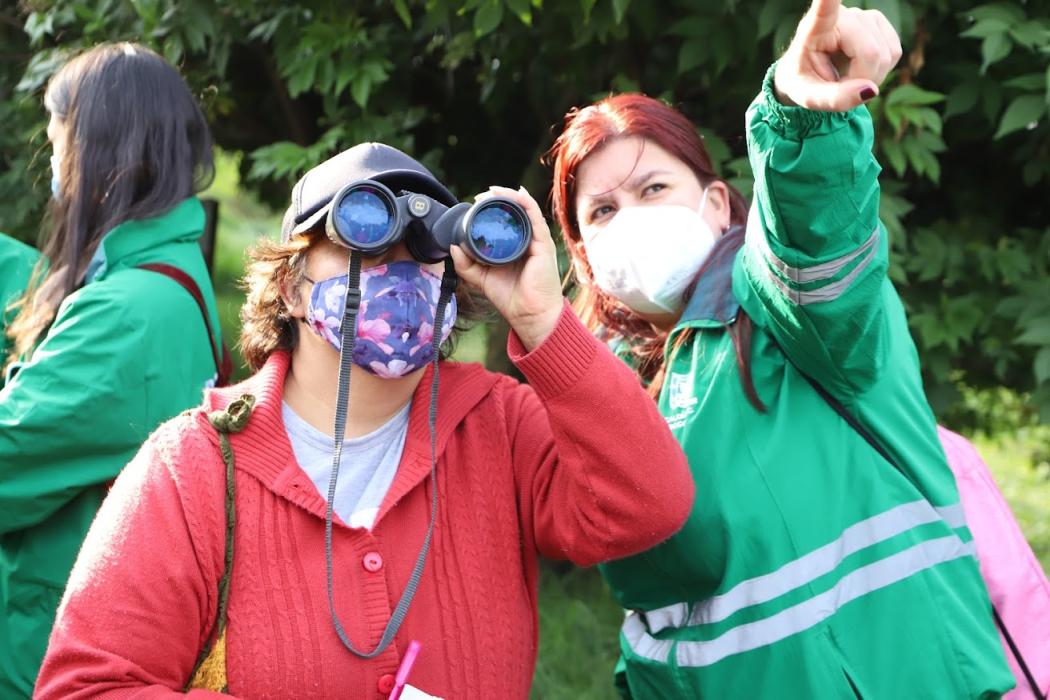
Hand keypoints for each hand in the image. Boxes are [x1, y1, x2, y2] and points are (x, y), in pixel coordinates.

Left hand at [449, 185, 563, 350]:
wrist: (529, 314)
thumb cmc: (511, 298)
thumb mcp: (481, 279)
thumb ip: (466, 265)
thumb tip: (453, 246)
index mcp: (514, 247)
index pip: (504, 221)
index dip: (490, 209)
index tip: (474, 204)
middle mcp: (527, 241)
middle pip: (514, 212)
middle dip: (497, 199)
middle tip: (479, 197)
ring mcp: (537, 241)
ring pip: (524, 210)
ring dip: (509, 196)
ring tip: (492, 192)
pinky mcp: (543, 244)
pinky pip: (535, 217)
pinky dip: (526, 203)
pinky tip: (516, 194)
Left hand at [775, 0, 902, 111]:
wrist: (809, 73)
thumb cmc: (805, 82)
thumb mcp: (810, 98)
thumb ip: (835, 99)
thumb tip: (871, 90)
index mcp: (814, 28)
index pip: (824, 10)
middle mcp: (842, 15)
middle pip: (871, 52)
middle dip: (862, 78)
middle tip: (841, 85)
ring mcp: (864, 15)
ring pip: (886, 53)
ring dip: (872, 76)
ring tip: (848, 76)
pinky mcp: (879, 22)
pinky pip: (894, 52)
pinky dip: (882, 69)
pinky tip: (861, 67)